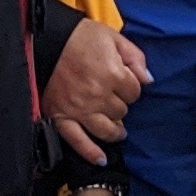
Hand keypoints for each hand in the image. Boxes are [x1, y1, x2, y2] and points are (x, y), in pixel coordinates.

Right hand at [44, 24, 150, 162]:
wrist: (46, 38)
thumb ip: (136, 58)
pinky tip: (100, 159)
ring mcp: (79, 108)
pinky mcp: (60, 115)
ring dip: (114, 131)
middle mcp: (98, 95)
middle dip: (120, 105)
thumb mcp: (114, 38)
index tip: (124, 83)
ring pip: (106, 129)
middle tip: (114, 98)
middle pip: (121, 111)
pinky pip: (77, 140)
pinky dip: (90, 152)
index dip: (131, 88)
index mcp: (113, 74)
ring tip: (118, 130)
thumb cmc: (81, 36)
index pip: (135, 93)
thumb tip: (148, 80)